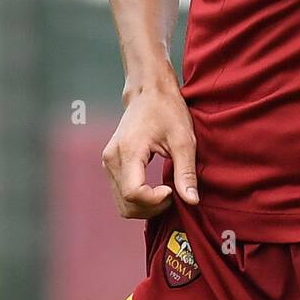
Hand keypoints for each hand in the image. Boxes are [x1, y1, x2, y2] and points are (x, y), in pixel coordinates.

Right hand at [101, 84, 197, 219]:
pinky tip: (156, 189)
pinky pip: (121, 193)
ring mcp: (108, 162)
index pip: (134, 194)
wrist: (149, 91)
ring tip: (167, 191)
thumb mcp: (183, 140)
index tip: (172, 190)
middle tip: (174, 194)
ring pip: (122, 203)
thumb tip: (191, 201)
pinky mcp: (111, 164)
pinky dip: (139, 199)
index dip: (155, 201)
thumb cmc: (167, 109)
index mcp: (128, 151)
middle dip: (152, 208)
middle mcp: (112, 159)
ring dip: (145, 206)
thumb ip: (185, 172)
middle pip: (126, 204)